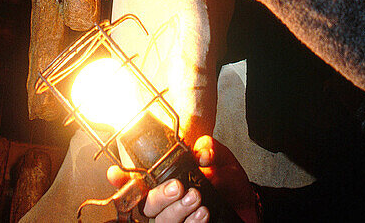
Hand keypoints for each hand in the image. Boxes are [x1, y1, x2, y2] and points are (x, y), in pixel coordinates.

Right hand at [107, 136, 260, 222]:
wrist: (248, 204)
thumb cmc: (227, 181)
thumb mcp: (220, 159)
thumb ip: (209, 149)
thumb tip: (202, 152)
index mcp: (165, 182)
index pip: (137, 184)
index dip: (122, 181)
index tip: (116, 174)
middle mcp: (165, 204)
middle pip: (146, 206)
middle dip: (159, 196)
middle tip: (178, 187)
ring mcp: (175, 220)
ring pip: (160, 221)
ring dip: (176, 211)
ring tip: (197, 199)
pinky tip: (203, 214)